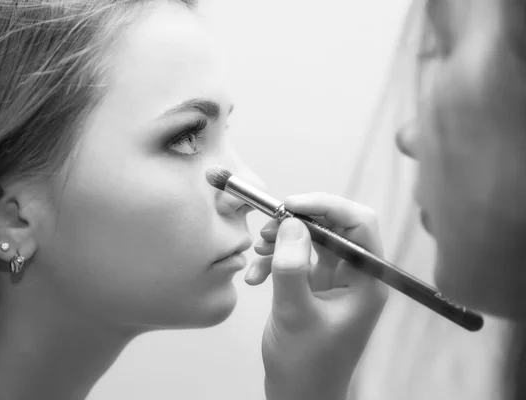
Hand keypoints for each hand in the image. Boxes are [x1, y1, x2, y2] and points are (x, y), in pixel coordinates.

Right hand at [245, 193, 387, 399]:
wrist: (298, 397)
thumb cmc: (305, 365)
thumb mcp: (294, 314)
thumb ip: (291, 266)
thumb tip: (290, 222)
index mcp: (366, 281)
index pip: (359, 223)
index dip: (327, 205)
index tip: (290, 205)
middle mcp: (354, 275)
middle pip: (333, 226)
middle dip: (298, 221)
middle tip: (267, 226)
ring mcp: (334, 281)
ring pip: (312, 239)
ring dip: (281, 240)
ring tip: (258, 250)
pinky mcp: (314, 287)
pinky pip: (296, 258)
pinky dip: (274, 260)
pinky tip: (254, 277)